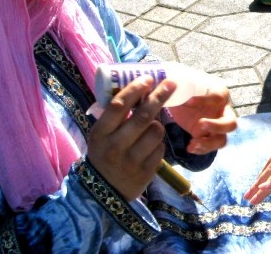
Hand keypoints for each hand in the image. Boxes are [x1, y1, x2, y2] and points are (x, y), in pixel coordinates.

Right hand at [86, 76, 169, 200]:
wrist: (104, 191)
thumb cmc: (104, 154)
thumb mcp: (100, 135)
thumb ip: (115, 117)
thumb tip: (139, 88)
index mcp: (100, 134)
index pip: (118, 106)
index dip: (135, 90)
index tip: (148, 78)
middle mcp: (114, 147)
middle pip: (143, 116)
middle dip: (159, 96)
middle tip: (170, 84)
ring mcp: (131, 161)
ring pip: (156, 131)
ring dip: (158, 124)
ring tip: (151, 126)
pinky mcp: (145, 172)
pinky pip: (160, 148)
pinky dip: (158, 143)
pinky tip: (149, 145)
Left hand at [168, 86, 236, 154]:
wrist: (183, 102)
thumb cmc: (188, 90)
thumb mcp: (183, 84)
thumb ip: (179, 82)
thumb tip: (169, 81)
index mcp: (220, 94)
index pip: (218, 96)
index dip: (205, 100)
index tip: (188, 101)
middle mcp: (224, 112)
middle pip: (231, 123)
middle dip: (217, 126)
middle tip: (200, 124)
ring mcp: (218, 127)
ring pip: (223, 140)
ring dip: (209, 143)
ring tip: (192, 144)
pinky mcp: (211, 138)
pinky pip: (211, 147)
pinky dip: (201, 149)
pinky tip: (190, 147)